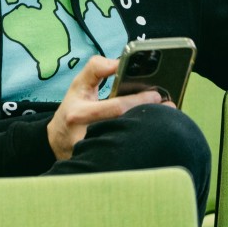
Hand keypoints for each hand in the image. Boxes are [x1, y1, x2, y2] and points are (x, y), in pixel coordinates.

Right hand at [47, 55, 164, 160]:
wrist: (58, 140)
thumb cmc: (73, 109)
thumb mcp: (78, 85)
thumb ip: (96, 68)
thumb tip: (118, 62)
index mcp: (80, 114)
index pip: (116, 108)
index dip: (139, 101)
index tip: (156, 94)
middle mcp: (86, 136)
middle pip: (127, 128)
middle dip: (150, 116)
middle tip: (168, 106)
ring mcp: (95, 153)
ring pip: (130, 143)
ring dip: (150, 130)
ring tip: (166, 118)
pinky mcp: (103, 163)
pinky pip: (128, 153)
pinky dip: (144, 143)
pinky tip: (154, 133)